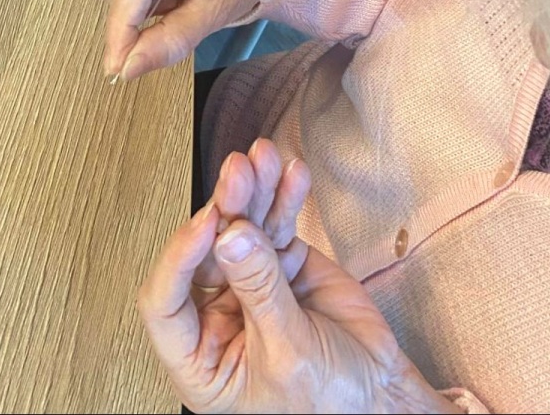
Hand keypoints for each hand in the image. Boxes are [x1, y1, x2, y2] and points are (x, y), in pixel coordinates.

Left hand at [141, 145, 457, 413]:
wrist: (383, 398)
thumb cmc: (329, 407)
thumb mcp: (288, 354)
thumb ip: (261, 292)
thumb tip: (230, 238)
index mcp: (200, 358)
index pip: (166, 302)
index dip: (180, 258)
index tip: (207, 225)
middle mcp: (219, 317)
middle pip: (207, 251)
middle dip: (226, 208)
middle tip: (239, 174)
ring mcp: (251, 284)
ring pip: (242, 227)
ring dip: (254, 191)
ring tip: (264, 159)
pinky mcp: (283, 263)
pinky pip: (277, 223)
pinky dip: (285, 197)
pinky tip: (290, 175)